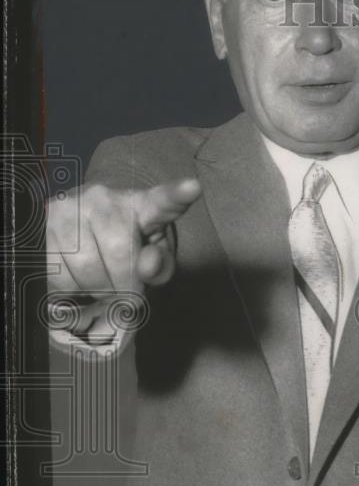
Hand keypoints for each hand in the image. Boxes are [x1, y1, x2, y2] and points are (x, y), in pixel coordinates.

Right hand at [46, 178, 201, 337]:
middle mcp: (103, 198)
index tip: (192, 188)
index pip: (162, 201)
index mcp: (142, 205)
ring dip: (97, 291)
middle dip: (126, 287)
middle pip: (119, 253)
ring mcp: (68, 207)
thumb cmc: (126, 247)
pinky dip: (70, 291)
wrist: (82, 230)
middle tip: (127, 296)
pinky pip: (56, 273)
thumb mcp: (151, 257)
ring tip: (103, 287)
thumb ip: (160, 265)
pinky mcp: (40, 224)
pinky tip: (78, 282)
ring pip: (85, 268)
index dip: (177, 195)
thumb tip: (147, 264)